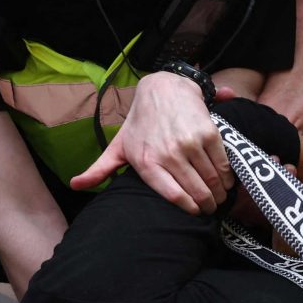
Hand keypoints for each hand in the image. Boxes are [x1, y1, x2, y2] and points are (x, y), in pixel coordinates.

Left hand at [69, 71, 229, 212]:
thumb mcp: (118, 145)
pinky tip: (225, 181)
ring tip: (219, 197)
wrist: (162, 88)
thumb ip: (100, 169)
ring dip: (219, 193)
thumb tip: (75, 186)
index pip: (173, 197)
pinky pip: (222, 163)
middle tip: (210, 208)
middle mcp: (168, 154)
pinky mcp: (207, 132)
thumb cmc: (139, 123)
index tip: (194, 214)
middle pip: (196, 192)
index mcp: (146, 162)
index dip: (189, 209)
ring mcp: (189, 143)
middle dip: (206, 205)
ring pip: (211, 180)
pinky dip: (227, 177)